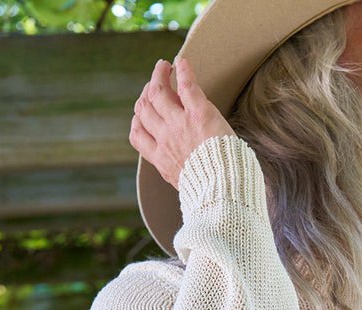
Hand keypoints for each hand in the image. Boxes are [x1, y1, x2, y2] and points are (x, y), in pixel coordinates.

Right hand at [130, 57, 234, 188]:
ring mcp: (180, 125)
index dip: (138, 119)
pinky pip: (186, 86)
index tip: (143, 112)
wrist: (224, 192)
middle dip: (147, 92)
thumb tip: (183, 174)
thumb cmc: (213, 194)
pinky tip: (182, 63)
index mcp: (161, 160)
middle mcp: (165, 139)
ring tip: (164, 67)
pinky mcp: (199, 115)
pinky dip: (183, 72)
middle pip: (145, 108)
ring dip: (160, 75)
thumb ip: (178, 173)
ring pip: (159, 92)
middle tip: (155, 81)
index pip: (137, 134)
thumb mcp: (186, 187)